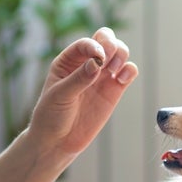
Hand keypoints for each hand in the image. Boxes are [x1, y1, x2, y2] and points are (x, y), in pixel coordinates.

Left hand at [27, 27, 138, 159]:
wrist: (58, 142)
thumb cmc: (51, 116)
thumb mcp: (59, 96)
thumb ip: (78, 79)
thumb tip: (96, 62)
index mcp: (68, 61)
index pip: (85, 43)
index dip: (94, 46)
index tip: (99, 58)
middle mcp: (87, 64)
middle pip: (106, 39)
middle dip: (111, 44)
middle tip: (108, 61)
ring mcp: (102, 77)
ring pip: (120, 52)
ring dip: (121, 55)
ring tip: (114, 70)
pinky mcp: (114, 91)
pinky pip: (128, 72)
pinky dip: (130, 70)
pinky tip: (122, 79)